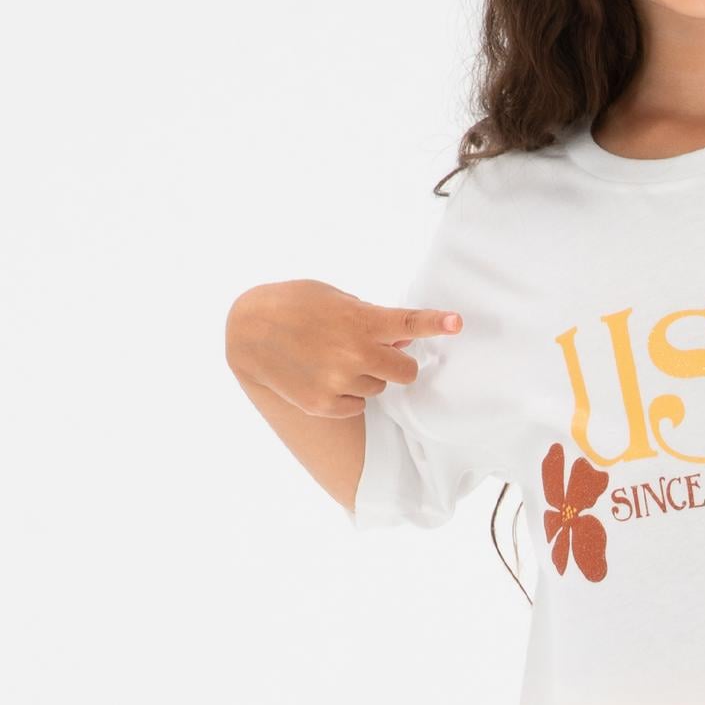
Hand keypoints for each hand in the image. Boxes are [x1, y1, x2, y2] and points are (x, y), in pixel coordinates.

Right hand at [224, 278, 463, 416]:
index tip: (457, 323)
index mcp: (360, 321)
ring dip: (366, 376)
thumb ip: (370, 318)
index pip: (408, 324)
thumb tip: (399, 343)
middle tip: (377, 353)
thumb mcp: (335, 298)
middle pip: (407, 373)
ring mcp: (340, 383)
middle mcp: (354, 355)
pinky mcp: (325, 405)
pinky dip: (347, 394)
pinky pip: (357, 404)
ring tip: (333, 358)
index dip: (436, 323)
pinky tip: (322, 375)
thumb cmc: (295, 305)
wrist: (247, 331)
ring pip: (379, 388)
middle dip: (397, 363)